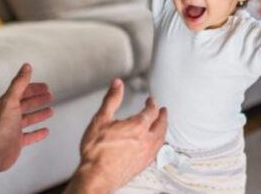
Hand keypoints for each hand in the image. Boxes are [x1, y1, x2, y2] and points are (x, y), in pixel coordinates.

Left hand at [0, 63, 53, 186]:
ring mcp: (13, 128)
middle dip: (38, 99)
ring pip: (29, 119)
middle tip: (50, 96)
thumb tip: (26, 66)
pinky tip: (45, 131)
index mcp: (7, 103)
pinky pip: (30, 136)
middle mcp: (10, 115)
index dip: (34, 88)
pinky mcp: (16, 142)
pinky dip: (38, 133)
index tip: (46, 86)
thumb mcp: (11, 100)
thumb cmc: (0, 127)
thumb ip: (19, 83)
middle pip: (26, 104)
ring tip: (50, 111)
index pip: (22, 92)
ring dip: (39, 114)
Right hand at [65, 79, 166, 193]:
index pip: (151, 111)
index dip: (152, 104)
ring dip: (163, 129)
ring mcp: (146, 154)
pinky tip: (154, 145)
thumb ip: (111, 99)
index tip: (151, 100)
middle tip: (163, 111)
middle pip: (161, 125)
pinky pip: (156, 151)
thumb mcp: (101, 119)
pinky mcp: (143, 165)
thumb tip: (117, 84)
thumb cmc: (97, 151)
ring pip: (161, 139)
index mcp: (138, 126)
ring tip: (161, 126)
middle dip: (162, 116)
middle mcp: (146, 140)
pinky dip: (158, 143)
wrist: (96, 176)